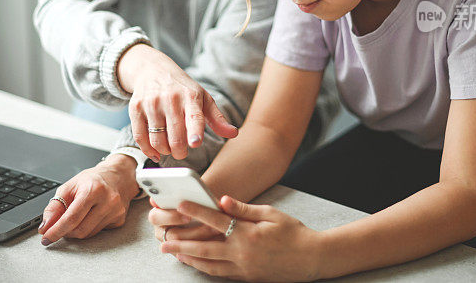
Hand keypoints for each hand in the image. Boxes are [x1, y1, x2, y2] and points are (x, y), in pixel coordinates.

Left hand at [38, 153, 139, 243]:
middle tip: (59, 227)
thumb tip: (45, 227)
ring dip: (76, 231)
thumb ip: (54, 207)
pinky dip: (88, 228)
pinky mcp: (119, 220)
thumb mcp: (70, 186)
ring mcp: (116, 211)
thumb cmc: (93, 180)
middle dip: (65, 232)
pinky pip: (98, 232)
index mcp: (93, 189)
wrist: (118, 176)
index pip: (72, 218)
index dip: (56, 230)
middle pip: (80, 230)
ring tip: (76, 218)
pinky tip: (90, 217)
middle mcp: (108, 201)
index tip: (46, 237)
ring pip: (88, 234)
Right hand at [117, 44, 237, 160]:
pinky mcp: (135, 108)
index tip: (195, 142)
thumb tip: (233, 133)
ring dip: (165, 151)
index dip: (194, 131)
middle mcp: (170, 99)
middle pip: (174, 136)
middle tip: (182, 151)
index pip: (194, 116)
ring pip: (157, 140)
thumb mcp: (203, 98)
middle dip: (180, 151)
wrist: (152, 69)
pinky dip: (148, 150)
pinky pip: (140, 137)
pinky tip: (155, 152)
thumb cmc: (182, 88)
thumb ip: (217, 119)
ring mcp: (151, 103)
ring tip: (170, 147)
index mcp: (191, 96)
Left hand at [158, 196, 322, 281]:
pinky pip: (221, 274)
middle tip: (164, 242)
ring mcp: (243, 268)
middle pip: (204, 248)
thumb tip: (224, 200)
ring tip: (174, 253)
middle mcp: (242, 253)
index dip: (196, 211)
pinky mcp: (246, 278)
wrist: (312, 258)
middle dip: (181, 244)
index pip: (215, 220)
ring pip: (209, 265)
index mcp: (248, 234)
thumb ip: (245, 209)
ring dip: (189, 259)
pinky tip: (196, 263)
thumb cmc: (293, 232)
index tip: (179, 205)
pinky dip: (205, 268)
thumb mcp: (271, 214)